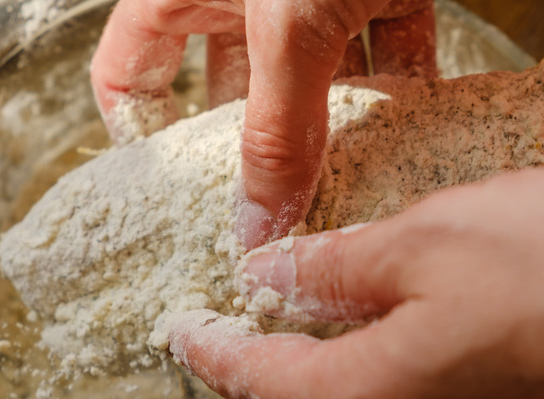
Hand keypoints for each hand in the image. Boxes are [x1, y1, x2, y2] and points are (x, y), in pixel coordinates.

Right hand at [90, 0, 436, 248]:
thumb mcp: (284, 25)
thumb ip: (274, 127)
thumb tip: (259, 229)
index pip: (129, 75)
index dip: (143, 136)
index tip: (176, 198)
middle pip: (232, 94)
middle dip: (256, 150)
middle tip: (274, 210)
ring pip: (313, 78)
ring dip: (337, 126)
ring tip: (348, 186)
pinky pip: (386, 48)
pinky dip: (400, 87)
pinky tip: (414, 131)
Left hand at [168, 166, 543, 398]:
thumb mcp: (434, 239)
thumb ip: (339, 267)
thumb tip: (273, 274)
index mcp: (372, 398)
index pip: (257, 380)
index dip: (212, 351)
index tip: (181, 331)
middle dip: (251, 382)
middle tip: (225, 341)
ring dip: (304, 398)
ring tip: (286, 353)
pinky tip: (374, 364)